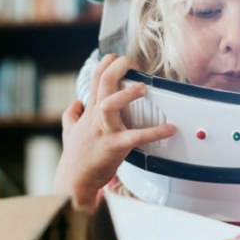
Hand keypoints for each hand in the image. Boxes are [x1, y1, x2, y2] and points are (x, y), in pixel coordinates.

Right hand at [52, 53, 175, 209]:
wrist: (73, 181)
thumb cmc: (75, 157)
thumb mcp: (69, 132)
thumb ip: (72, 115)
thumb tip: (75, 103)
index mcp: (90, 111)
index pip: (95, 78)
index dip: (107, 63)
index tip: (119, 57)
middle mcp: (96, 117)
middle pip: (102, 83)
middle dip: (116, 67)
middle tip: (131, 61)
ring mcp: (105, 131)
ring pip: (110, 105)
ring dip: (126, 94)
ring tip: (143, 87)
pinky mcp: (115, 147)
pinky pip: (136, 137)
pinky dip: (155, 132)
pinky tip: (170, 129)